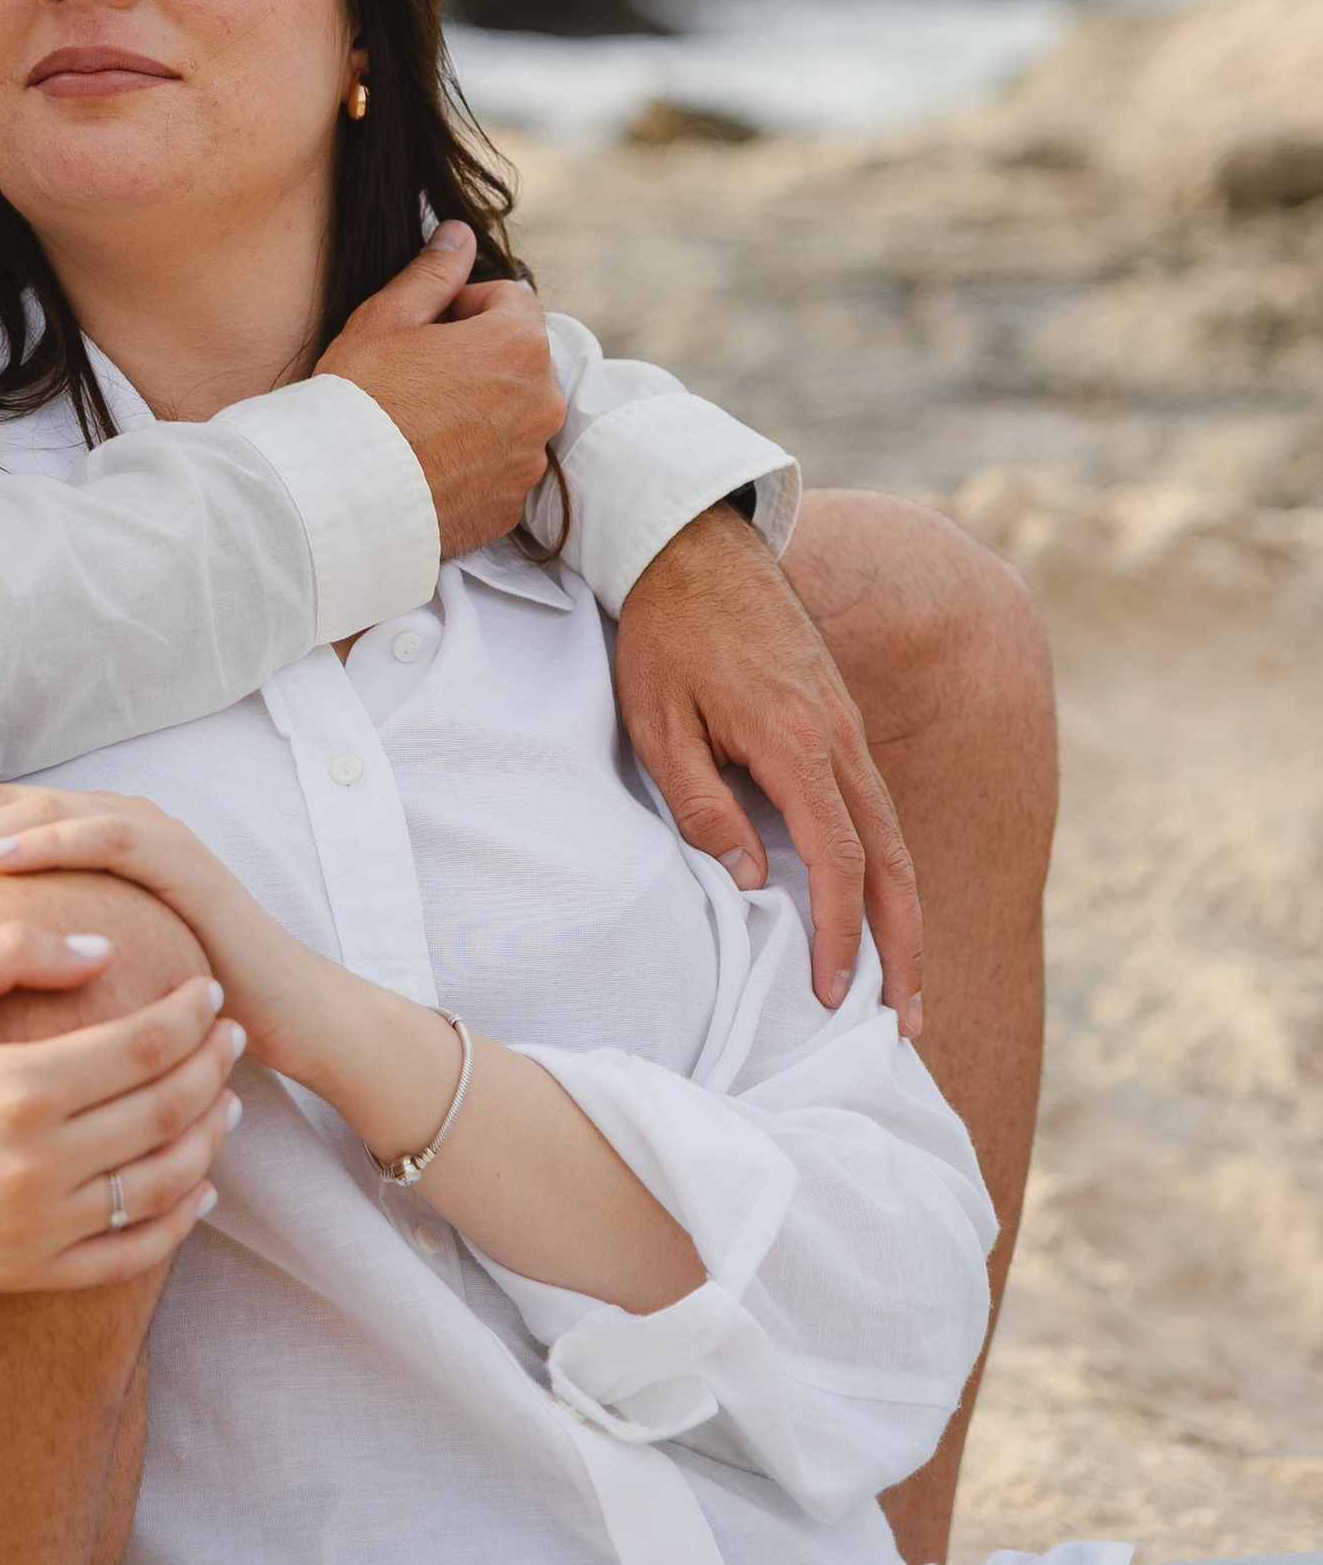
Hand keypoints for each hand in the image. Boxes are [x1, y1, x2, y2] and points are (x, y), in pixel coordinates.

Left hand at [0, 783, 336, 1081]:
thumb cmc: (169, 1013)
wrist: (285, 1019)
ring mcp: (140, 830)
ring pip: (31, 813)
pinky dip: (45, 841)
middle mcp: (96, 822)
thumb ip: (13, 964)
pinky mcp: (178, 856)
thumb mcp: (70, 987)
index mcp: (65, 846)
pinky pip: (103, 836)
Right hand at [0, 914, 242, 1287]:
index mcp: (14, 1089)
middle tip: (231, 1036)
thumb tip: (102, 947)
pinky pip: (125, 1259)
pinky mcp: (21, 1274)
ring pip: (159, 1186)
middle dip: (212, 1068)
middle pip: (165, 1113)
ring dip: (208, 1140)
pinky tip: (199, 1190)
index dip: (190, 1015)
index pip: (142, 1046)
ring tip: (226, 1103)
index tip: (208, 990)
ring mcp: (31, 1230)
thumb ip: (8, 952)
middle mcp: (34, 1167)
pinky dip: (175, 1225)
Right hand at [315, 226, 562, 552]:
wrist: (340, 495)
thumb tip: (460, 235)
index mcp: (519, 346)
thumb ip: (433, 273)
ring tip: (419, 421)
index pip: (510, 299)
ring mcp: (528, 459)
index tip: (425, 328)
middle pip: (518, 359)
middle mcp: (541, 403)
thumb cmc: (360, 397)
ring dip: (480, 409)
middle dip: (478, 357)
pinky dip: (474, 460)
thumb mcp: (387, 319)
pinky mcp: (509, 504)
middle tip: (417, 373)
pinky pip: (500, 468)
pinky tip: (427, 461)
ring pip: (512, 415)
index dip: (463, 305)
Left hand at [615, 505, 924, 1032]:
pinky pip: (874, 808)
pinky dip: (886, 868)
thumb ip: (703, 804)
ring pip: (892, 836)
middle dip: (902, 946)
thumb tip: (751, 882)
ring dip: (904, 914)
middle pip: (890, 859)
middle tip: (907, 1022)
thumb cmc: (664, 632)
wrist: (693, 542)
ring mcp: (848, 725)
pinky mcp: (841, 719)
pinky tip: (879, 908)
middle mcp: (841, 736)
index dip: (839, 932)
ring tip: (903, 986)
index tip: (830, 992)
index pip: (837, 858)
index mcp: (798, 740)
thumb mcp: (658, 720)